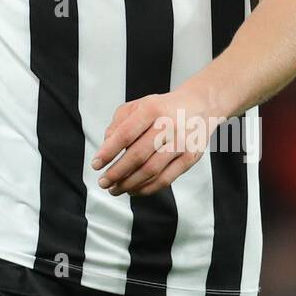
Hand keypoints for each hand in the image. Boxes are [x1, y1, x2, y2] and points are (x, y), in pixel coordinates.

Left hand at [90, 90, 216, 196]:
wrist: (199, 105)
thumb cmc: (162, 108)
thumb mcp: (137, 106)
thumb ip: (118, 124)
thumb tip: (106, 147)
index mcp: (151, 109)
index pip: (125, 134)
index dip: (108, 152)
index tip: (95, 164)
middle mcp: (168, 126)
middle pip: (138, 156)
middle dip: (116, 173)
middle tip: (103, 182)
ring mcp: (181, 143)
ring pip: (151, 171)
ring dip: (129, 184)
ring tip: (115, 189)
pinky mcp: (191, 157)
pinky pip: (166, 179)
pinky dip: (147, 189)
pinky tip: (134, 190)